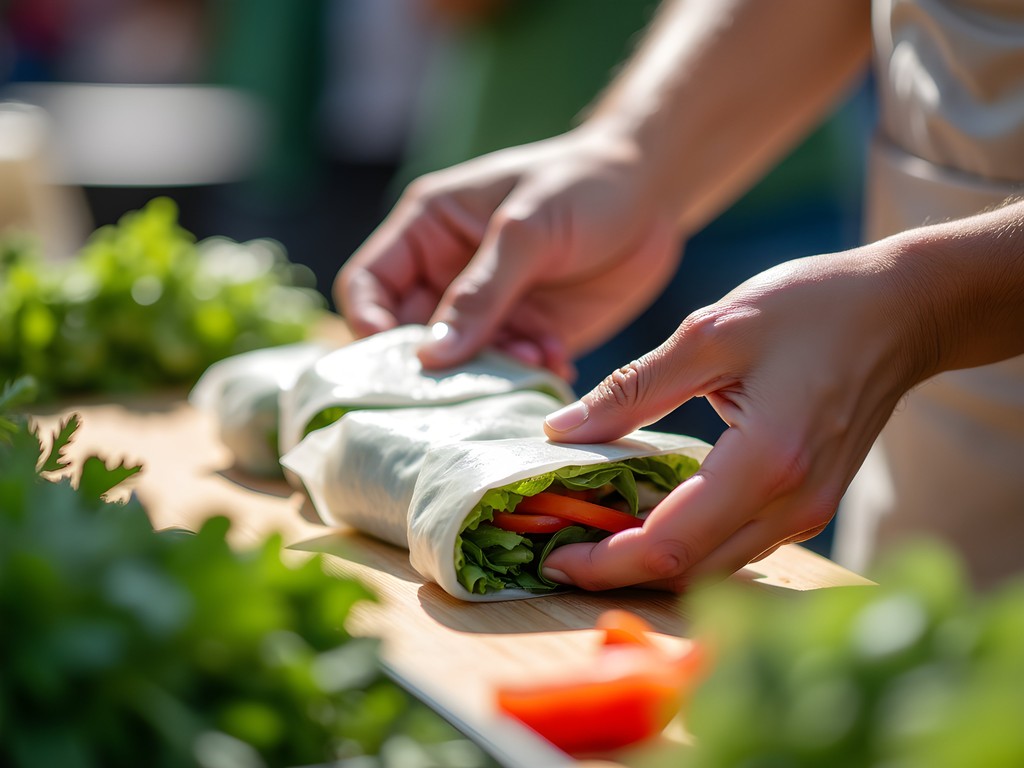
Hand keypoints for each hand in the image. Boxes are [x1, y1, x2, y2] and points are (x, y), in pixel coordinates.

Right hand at [333, 125, 683, 379]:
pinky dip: (526, 377)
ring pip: (461, 365)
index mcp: (427, 231)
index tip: (403, 361)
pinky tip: (557, 359)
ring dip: (492, 374)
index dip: (370, 326)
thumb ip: (480, 291)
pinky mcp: (527, 335)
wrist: (653, 193)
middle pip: (408, 337)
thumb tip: (430, 355)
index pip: (366, 286)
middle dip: (438, 365)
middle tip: (479, 374)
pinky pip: (508, 373)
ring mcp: (488, 310)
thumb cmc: (583, 184)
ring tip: (536, 355)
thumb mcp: (527, 228)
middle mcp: (446, 276)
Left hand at [540, 245, 925, 590]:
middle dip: (617, 570)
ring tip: (592, 532)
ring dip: (650, 559)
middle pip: (689, 572)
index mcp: (766, 462)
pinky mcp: (809, 505)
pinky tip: (648, 512)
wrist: (899, 312)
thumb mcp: (710, 332)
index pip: (670, 545)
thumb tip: (561, 432)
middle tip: (557, 548)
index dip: (604, 563)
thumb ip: (632, 389)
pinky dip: (686, 542)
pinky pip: (735, 545)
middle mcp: (792, 505)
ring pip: (712, 567)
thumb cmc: (811, 307)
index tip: (552, 558)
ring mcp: (807, 512)